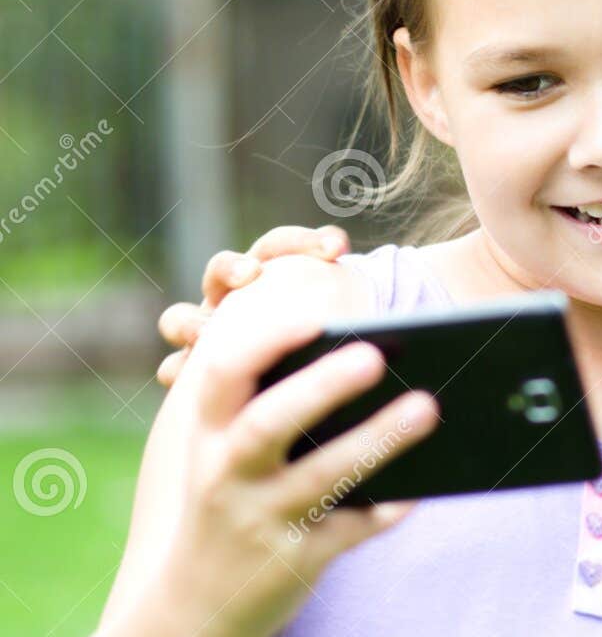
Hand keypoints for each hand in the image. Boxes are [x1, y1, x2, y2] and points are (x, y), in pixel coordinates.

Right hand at [156, 225, 348, 386]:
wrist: (290, 393)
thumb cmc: (323, 347)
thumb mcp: (338, 325)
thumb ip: (351, 311)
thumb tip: (393, 313)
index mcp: (271, 274)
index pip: (281, 245)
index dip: (305, 242)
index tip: (337, 248)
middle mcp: (232, 297)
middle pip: (221, 270)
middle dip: (233, 268)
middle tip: (251, 275)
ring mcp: (206, 332)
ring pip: (181, 317)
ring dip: (189, 322)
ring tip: (202, 334)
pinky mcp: (193, 372)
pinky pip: (174, 366)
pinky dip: (177, 370)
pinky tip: (180, 377)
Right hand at [158, 311, 435, 636]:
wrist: (194, 610)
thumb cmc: (229, 505)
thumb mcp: (224, 459)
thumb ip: (266, 412)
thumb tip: (362, 362)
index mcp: (208, 437)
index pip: (222, 376)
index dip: (262, 342)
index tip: (312, 316)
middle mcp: (226, 476)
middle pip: (269, 424)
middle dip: (321, 387)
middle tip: (377, 355)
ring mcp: (259, 522)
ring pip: (322, 478)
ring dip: (377, 440)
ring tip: (428, 407)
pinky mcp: (294, 564)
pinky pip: (350, 531)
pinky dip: (388, 508)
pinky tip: (425, 485)